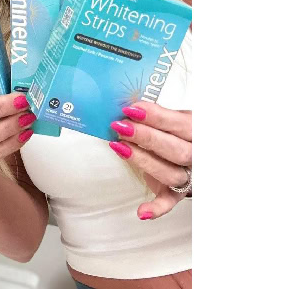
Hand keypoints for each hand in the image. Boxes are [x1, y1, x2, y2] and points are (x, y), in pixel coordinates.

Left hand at [108, 102, 190, 219]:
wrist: (194, 152)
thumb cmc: (180, 131)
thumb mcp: (177, 117)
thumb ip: (159, 115)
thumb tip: (130, 108)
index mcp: (199, 132)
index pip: (182, 124)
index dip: (157, 116)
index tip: (132, 109)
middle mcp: (198, 156)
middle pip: (177, 151)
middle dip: (146, 137)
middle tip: (121, 126)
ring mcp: (189, 176)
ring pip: (171, 174)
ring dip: (143, 161)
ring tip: (119, 146)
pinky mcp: (177, 193)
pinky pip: (170, 202)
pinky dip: (157, 208)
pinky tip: (141, 211)